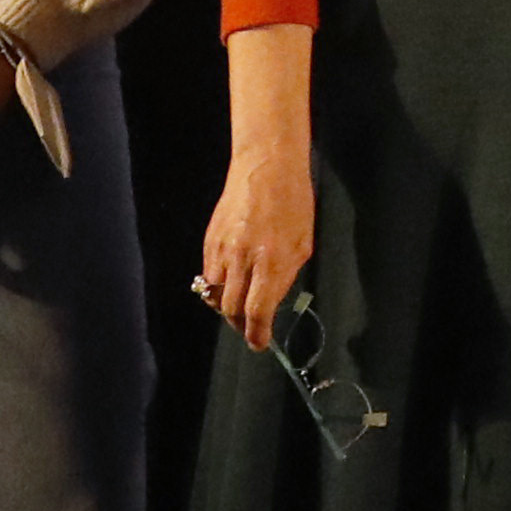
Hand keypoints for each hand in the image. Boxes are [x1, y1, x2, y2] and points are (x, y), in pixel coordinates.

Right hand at [198, 134, 317, 336]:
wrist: (266, 167)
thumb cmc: (294, 202)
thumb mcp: (303, 242)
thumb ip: (286, 275)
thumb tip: (272, 301)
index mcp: (271, 262)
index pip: (258, 311)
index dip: (257, 333)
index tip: (259, 344)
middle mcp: (243, 260)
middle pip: (231, 309)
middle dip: (240, 324)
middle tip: (249, 328)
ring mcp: (222, 251)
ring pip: (215, 294)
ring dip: (226, 306)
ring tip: (239, 306)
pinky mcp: (209, 241)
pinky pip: (208, 275)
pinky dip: (217, 286)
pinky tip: (230, 282)